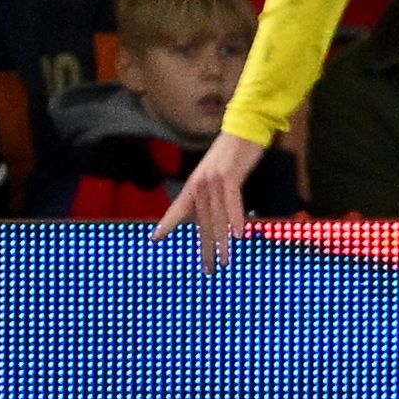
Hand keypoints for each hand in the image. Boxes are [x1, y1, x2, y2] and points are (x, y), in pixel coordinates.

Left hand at [151, 132, 264, 272]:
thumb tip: (206, 212)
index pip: (177, 209)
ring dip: (221, 243)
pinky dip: (235, 220)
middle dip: (205, 249)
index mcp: (194, 184)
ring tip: (224, 261)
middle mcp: (200, 184)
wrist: (244, 128)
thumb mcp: (215, 173)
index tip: (155, 239)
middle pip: (202, 223)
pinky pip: (232, 204)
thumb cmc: (232, 153)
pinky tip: (238, 236)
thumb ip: (208, 192)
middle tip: (208, 269)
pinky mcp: (230, 176)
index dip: (167, 224)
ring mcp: (214, 181)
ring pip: (216, 219)